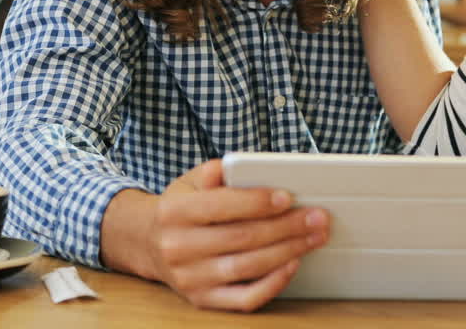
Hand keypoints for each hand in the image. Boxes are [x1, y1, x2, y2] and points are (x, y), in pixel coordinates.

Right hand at [146, 159, 329, 311]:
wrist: (148, 244)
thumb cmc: (180, 209)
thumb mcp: (189, 181)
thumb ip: (215, 172)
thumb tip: (244, 166)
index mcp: (174, 212)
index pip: (221, 206)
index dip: (257, 202)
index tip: (288, 197)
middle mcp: (178, 248)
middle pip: (242, 237)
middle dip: (286, 227)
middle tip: (317, 217)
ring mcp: (190, 279)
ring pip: (248, 267)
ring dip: (288, 251)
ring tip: (314, 237)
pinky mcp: (202, 300)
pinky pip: (244, 299)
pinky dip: (273, 284)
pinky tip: (292, 264)